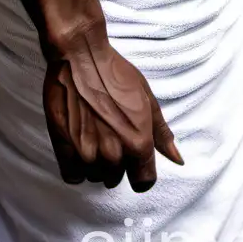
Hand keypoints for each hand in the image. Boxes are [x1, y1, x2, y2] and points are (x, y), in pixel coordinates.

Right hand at [43, 29, 183, 191]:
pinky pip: (73, 176)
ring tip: (94, 134)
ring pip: (94, 177)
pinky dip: (76, 166)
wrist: (80, 58)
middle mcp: (114, 152)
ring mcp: (87, 153)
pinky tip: (79, 145)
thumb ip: (162, 134)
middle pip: (117, 179)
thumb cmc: (116, 74)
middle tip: (110, 135)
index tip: (134, 160)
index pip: (144, 183)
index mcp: (139, 142)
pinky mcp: (64, 149)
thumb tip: (178, 160)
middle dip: (116, 163)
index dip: (140, 172)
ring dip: (95, 163)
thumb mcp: (147, 99)